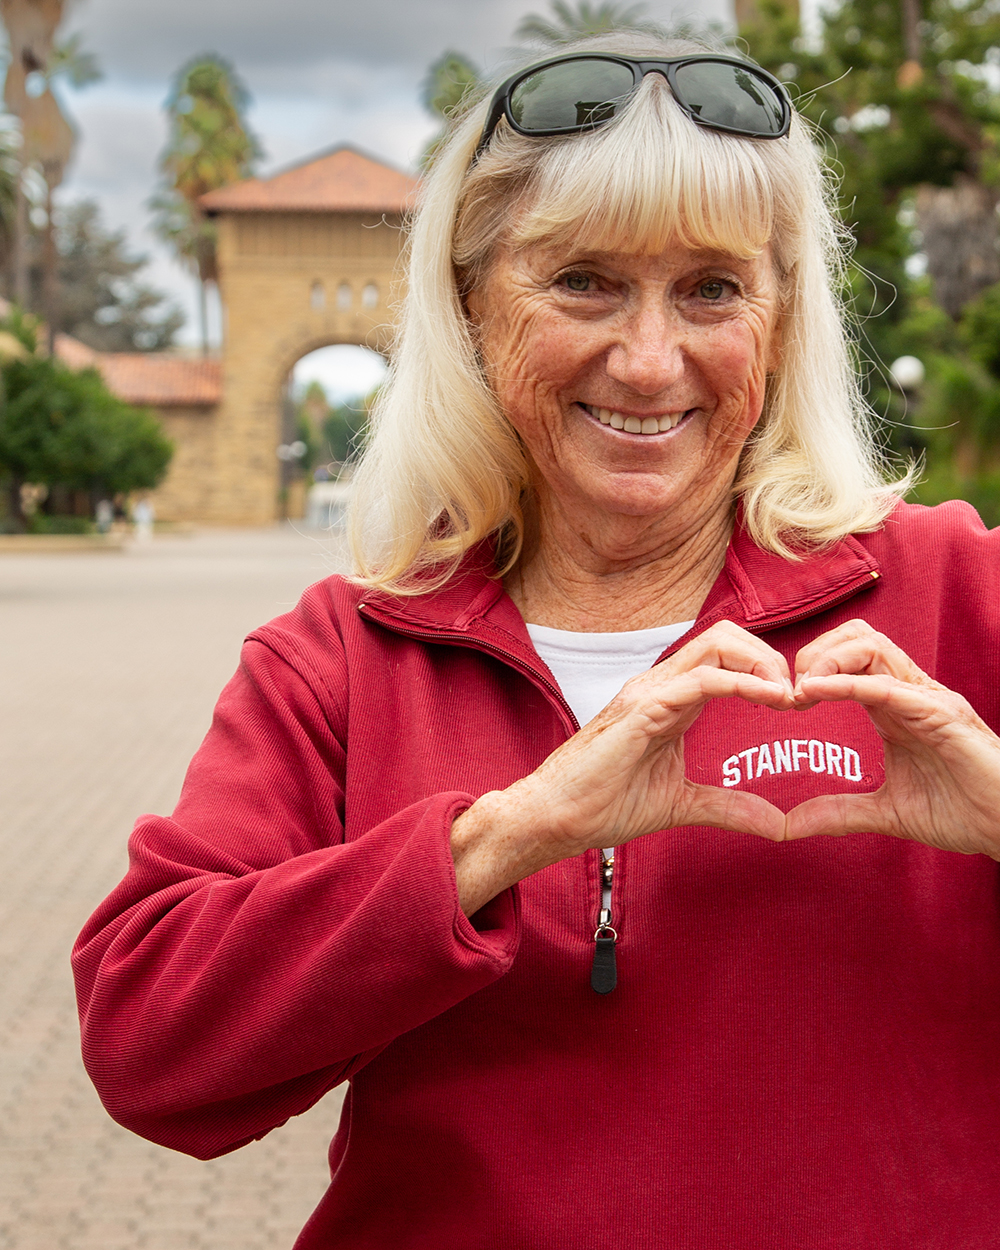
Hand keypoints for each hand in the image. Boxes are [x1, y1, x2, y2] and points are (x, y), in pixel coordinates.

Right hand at [452, 621, 792, 913]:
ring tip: (789, 696)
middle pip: (727, 635)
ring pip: (717, 643)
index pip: (726, 655)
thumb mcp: (681, 805)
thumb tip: (778, 825)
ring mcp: (651, 691)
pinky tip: (771, 701)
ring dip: (763, 663)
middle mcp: (662, 685)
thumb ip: (728, 807)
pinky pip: (702, 679)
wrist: (555, 817)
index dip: (767, 669)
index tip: (797, 704)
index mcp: (672, 699)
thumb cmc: (603, 804)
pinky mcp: (643, 708)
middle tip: (799, 696)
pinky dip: (743, 683)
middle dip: (771, 656)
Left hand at [785, 620, 999, 858]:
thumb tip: (787, 826)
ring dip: (828, 660)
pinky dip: (848, 682)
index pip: (850, 657)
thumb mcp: (886, 813)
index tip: (784, 699)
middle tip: (790, 689)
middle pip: (858, 637)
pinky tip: (816, 691)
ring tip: (802, 689)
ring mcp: (927, 699)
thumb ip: (838, 812)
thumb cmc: (962, 812)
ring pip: (872, 646)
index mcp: (895, 707)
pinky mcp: (942, 715)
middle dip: (815, 652)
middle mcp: (910, 693)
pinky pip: (889, 685)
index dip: (812, 667)